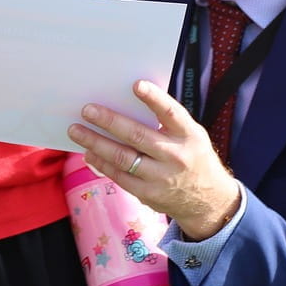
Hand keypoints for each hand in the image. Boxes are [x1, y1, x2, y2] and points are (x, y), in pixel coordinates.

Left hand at [67, 81, 242, 240]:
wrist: (209, 201)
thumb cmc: (193, 157)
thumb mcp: (191, 136)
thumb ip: (167, 122)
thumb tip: (127, 101)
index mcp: (189, 135)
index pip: (171, 113)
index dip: (154, 99)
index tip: (136, 85)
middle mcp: (176, 156)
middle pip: (138, 136)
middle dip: (109, 121)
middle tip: (87, 110)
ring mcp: (162, 178)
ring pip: (123, 158)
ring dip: (96, 143)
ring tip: (76, 130)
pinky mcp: (149, 194)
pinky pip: (120, 177)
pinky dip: (102, 163)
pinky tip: (89, 153)